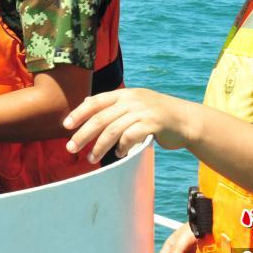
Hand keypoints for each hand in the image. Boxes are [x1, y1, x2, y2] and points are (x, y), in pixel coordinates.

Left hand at [63, 88, 198, 161]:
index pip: (95, 101)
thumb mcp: (134, 102)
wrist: (186, 119)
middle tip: (71, 148)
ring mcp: (142, 111)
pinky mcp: (153, 124)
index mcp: (124, 94)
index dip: (79, 113)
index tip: (66, 126)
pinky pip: (130, 137)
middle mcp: (131, 100)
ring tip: (91, 158)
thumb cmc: (156, 114)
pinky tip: (119, 155)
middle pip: (100, 118)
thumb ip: (112, 103)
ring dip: (99, 146)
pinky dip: (121, 147)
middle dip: (83, 134)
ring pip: (113, 130)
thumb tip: (87, 101)